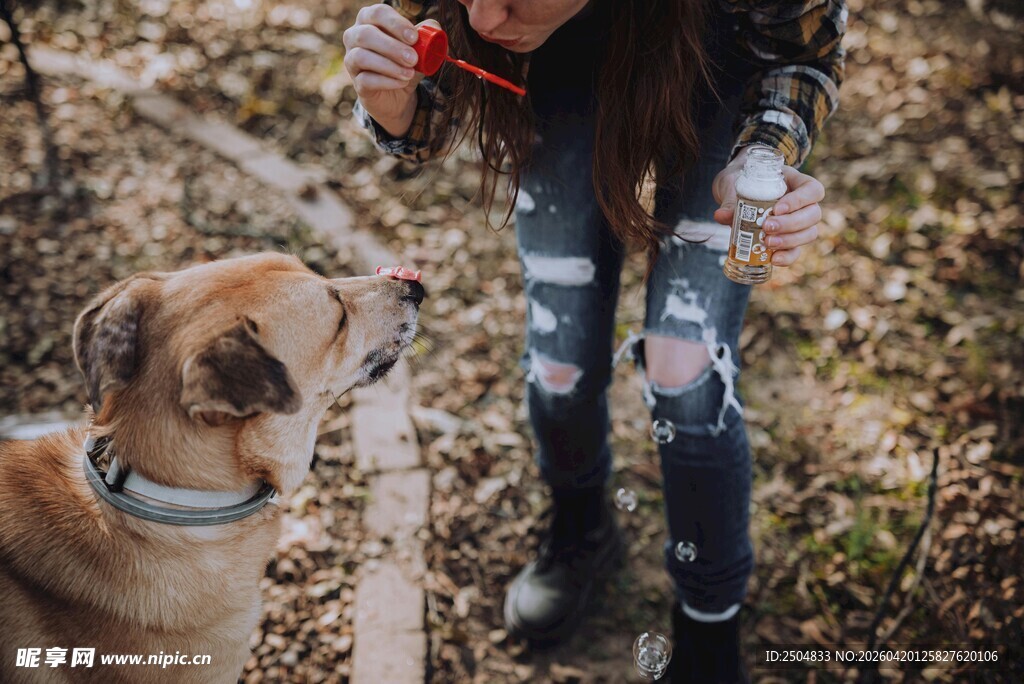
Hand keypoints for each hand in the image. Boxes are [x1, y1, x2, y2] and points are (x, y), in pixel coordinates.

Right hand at [343, 6, 438, 136]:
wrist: (399, 94)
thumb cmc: (406, 62)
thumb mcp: (420, 47)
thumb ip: (428, 34)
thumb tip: (434, 28)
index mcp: (370, 20)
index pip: (377, 13)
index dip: (395, 24)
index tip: (413, 37)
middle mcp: (355, 37)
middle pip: (365, 34)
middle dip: (392, 46)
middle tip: (413, 58)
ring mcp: (352, 60)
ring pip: (361, 57)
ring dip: (389, 65)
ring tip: (409, 73)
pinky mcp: (356, 83)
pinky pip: (365, 80)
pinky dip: (386, 81)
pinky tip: (402, 83)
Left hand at [712, 146, 823, 266]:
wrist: (736, 192)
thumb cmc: (741, 183)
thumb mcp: (735, 185)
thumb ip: (730, 199)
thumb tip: (721, 216)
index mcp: (796, 182)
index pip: (813, 190)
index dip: (799, 200)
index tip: (777, 208)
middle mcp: (803, 203)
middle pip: (813, 214)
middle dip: (791, 224)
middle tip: (767, 227)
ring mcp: (799, 222)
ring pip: (809, 233)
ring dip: (790, 241)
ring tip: (768, 243)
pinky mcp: (790, 240)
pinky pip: (796, 250)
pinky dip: (787, 257)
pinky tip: (773, 259)